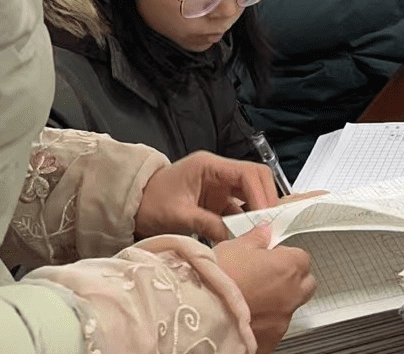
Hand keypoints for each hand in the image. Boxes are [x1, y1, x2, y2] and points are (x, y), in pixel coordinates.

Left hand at [135, 151, 278, 243]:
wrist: (132, 206)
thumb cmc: (150, 204)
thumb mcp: (177, 215)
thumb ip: (206, 224)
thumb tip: (234, 237)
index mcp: (209, 166)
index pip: (246, 173)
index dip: (260, 193)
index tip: (266, 216)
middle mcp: (219, 172)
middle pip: (255, 178)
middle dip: (265, 199)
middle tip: (271, 223)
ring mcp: (219, 186)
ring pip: (250, 192)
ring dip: (258, 210)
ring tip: (263, 231)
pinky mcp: (217, 201)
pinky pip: (239, 208)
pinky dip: (246, 220)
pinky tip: (248, 235)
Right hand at [214, 223, 315, 353]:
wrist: (198, 314)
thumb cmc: (216, 280)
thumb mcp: (235, 247)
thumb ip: (257, 238)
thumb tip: (265, 231)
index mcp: (288, 266)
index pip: (302, 258)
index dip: (286, 256)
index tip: (272, 258)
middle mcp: (292, 294)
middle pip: (305, 284)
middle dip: (292, 279)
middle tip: (268, 276)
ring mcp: (283, 320)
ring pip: (291, 306)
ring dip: (279, 301)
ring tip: (252, 297)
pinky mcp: (272, 341)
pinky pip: (276, 328)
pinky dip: (267, 321)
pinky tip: (248, 314)